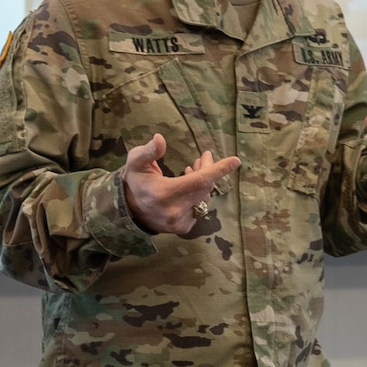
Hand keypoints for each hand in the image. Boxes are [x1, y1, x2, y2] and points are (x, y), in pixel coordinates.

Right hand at [121, 133, 240, 235]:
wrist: (129, 211)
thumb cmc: (136, 181)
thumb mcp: (136, 162)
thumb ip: (148, 151)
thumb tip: (160, 139)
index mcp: (163, 194)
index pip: (199, 181)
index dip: (219, 170)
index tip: (236, 161)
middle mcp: (174, 211)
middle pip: (204, 187)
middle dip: (209, 169)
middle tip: (205, 156)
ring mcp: (179, 222)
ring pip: (204, 197)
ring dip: (204, 181)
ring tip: (195, 168)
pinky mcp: (183, 228)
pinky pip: (200, 208)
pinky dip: (199, 195)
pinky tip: (190, 186)